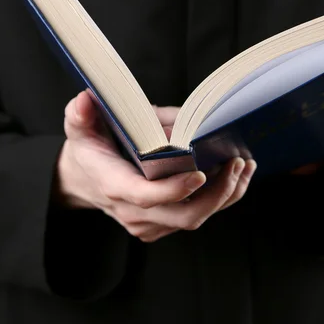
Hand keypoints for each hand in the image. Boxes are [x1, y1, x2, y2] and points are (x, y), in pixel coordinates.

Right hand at [54, 90, 256, 242]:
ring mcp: (149, 223)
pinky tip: (237, 176)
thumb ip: (81, 114)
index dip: (175, 189)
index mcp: (114, 185)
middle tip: (237, 163)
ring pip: (194, 219)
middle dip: (216, 194)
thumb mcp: (79, 126)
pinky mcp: (162, 224)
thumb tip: (87, 99)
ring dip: (225, 196)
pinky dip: (220, 199)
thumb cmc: (89, 147)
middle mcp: (132, 212)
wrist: (83, 179)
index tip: (200, 174)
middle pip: (183, 215)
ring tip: (245, 166)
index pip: (146, 196)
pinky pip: (195, 218)